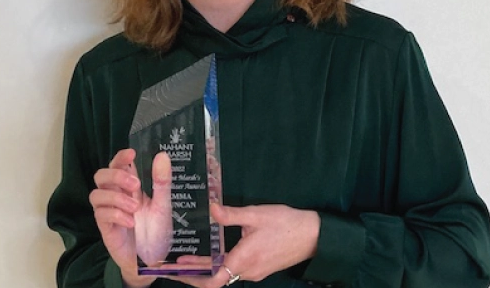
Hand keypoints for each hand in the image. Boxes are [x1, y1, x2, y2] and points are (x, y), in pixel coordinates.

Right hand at [90, 149, 173, 287]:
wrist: (153, 260)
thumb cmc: (157, 230)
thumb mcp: (164, 205)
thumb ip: (162, 182)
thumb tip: (162, 155)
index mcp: (130, 186)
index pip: (118, 164)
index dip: (120, 157)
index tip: (132, 153)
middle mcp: (116, 195)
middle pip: (101, 175)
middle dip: (116, 176)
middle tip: (135, 184)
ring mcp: (109, 211)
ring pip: (96, 194)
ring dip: (116, 198)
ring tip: (135, 208)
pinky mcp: (105, 228)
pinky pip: (101, 215)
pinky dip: (116, 215)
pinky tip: (131, 222)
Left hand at [170, 203, 319, 287]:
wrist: (313, 235)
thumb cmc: (285, 224)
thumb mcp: (256, 214)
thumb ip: (231, 215)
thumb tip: (210, 208)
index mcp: (243, 259)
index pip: (212, 280)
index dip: (192, 278)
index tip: (177, 270)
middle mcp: (247, 271)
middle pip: (215, 278)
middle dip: (194, 272)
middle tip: (175, 264)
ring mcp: (255, 271)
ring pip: (225, 273)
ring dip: (207, 268)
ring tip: (189, 257)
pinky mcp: (261, 268)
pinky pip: (236, 269)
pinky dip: (220, 264)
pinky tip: (214, 252)